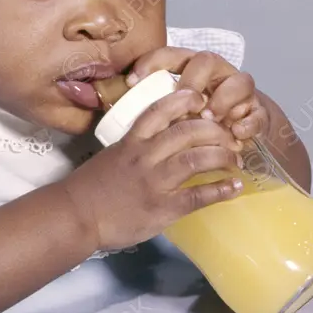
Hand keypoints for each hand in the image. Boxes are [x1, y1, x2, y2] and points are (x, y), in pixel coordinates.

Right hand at [62, 89, 244, 251]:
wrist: (77, 216)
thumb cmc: (92, 187)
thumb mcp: (113, 156)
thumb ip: (136, 147)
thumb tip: (162, 141)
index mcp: (131, 142)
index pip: (159, 111)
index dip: (182, 100)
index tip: (199, 97)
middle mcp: (145, 156)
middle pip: (186, 132)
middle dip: (214, 130)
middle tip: (229, 135)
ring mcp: (155, 181)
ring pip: (196, 159)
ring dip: (222, 156)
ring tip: (236, 159)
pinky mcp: (162, 207)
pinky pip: (197, 195)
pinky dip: (220, 190)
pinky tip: (235, 187)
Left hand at [127, 47, 268, 143]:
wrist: (241, 133)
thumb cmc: (199, 121)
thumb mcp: (174, 112)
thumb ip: (152, 104)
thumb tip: (109, 100)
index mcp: (191, 69)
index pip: (171, 55)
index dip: (152, 62)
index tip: (132, 81)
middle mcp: (217, 74)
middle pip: (207, 60)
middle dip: (193, 79)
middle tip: (183, 101)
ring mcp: (240, 92)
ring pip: (240, 79)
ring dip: (223, 98)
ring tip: (210, 118)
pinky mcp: (259, 112)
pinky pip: (257, 110)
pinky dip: (248, 121)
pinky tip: (237, 133)